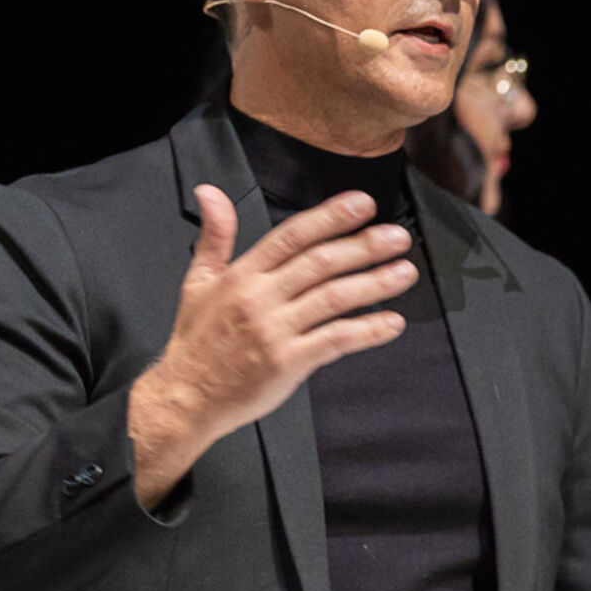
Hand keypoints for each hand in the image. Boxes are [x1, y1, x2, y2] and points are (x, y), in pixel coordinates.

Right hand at [129, 185, 416, 506]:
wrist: (185, 397)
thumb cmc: (196, 342)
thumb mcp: (197, 281)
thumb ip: (214, 236)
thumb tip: (211, 192)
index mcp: (242, 275)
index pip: (292, 236)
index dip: (330, 217)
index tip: (363, 205)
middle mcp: (260, 299)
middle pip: (320, 263)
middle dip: (364, 246)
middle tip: (397, 237)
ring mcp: (275, 331)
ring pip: (334, 299)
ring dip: (375, 283)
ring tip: (405, 272)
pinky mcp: (287, 363)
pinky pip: (335, 341)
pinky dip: (367, 331)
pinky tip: (392, 323)